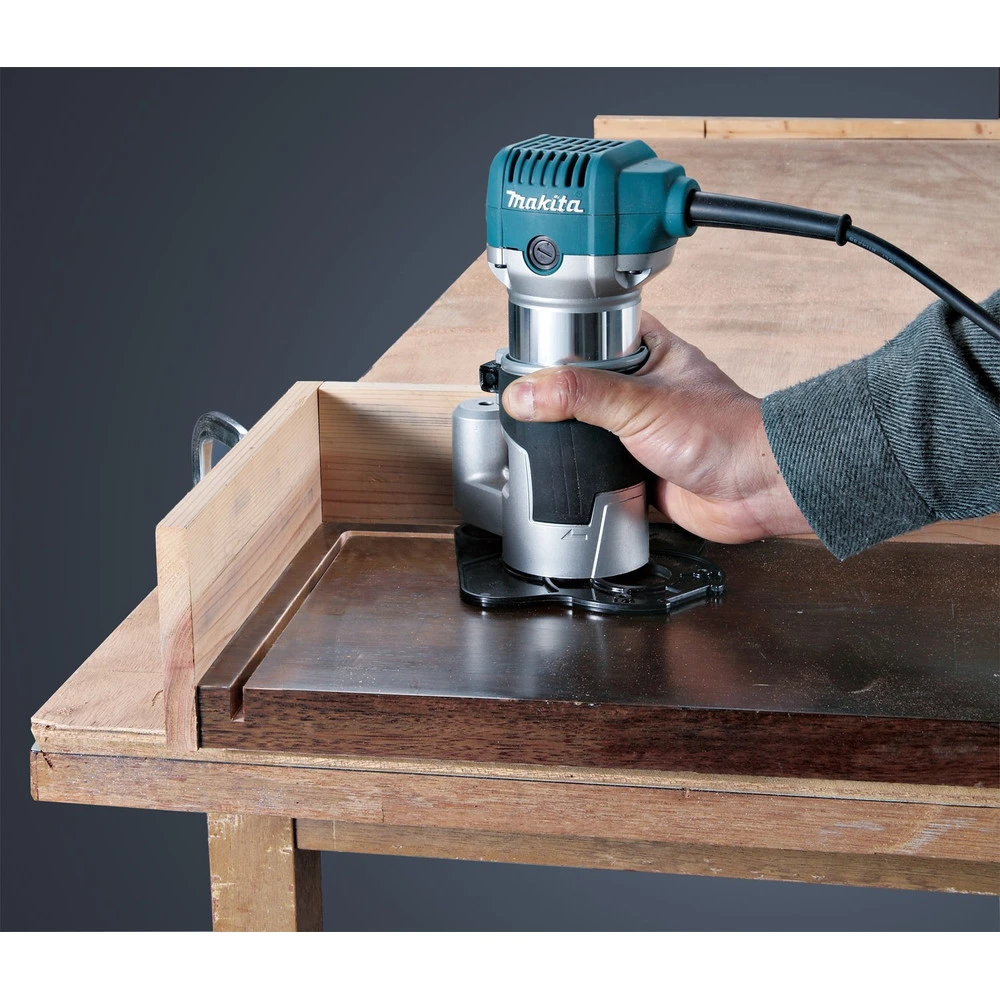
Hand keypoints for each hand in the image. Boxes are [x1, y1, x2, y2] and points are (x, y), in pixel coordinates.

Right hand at [500, 313, 810, 543]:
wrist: (755, 492)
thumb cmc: (724, 434)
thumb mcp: (639, 403)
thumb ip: (579, 395)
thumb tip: (526, 393)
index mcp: (650, 352)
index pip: (594, 329)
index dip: (562, 334)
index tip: (529, 344)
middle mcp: (645, 388)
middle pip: (583, 383)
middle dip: (558, 395)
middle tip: (528, 397)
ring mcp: (641, 429)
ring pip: (590, 427)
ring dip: (572, 437)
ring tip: (544, 434)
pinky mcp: (640, 467)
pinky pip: (600, 467)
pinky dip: (585, 472)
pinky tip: (573, 471)